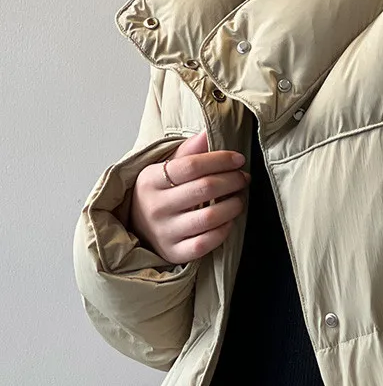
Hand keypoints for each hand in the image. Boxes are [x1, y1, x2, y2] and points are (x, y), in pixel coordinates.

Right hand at [130, 129, 250, 263]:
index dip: (220, 160)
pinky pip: (207, 242)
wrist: (136, 229)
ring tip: (239, 198)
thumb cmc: (158, 194)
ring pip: (210, 217)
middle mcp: (156, 207)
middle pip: (204, 188)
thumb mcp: (163, 170)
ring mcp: (165, 232)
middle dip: (232, 180)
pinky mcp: (175, 252)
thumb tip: (207, 132)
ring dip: (233, 205)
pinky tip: (229, 221)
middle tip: (243, 178)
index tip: (238, 159)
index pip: (191, 165)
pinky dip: (224, 230)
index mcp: (150, 180)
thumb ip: (187, 152)